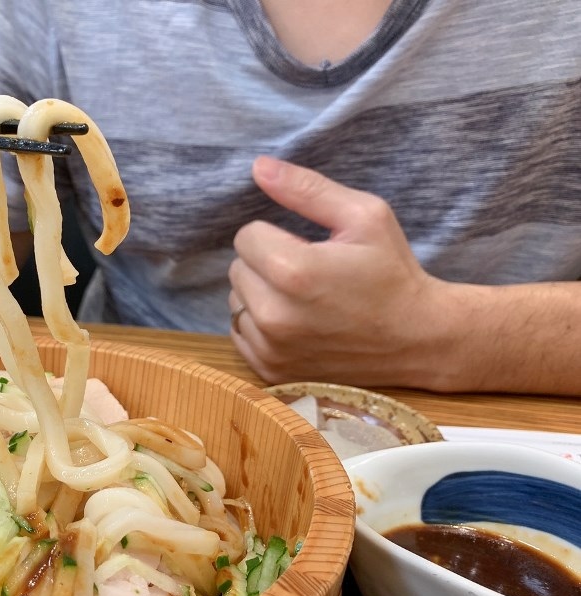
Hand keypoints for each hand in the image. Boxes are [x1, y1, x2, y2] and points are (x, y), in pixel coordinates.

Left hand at [228, 155, 448, 387]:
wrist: (418, 340)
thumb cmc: (392, 273)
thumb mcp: (363, 216)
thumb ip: (306, 188)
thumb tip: (258, 166)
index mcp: (292, 271)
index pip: (246, 236)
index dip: (276, 235)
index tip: (308, 247)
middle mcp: (274, 315)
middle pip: (237, 269)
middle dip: (266, 264)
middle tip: (310, 273)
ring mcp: (271, 348)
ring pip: (236, 302)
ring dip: (261, 295)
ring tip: (305, 299)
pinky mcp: (270, 370)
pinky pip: (241, 333)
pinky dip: (261, 325)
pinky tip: (297, 323)